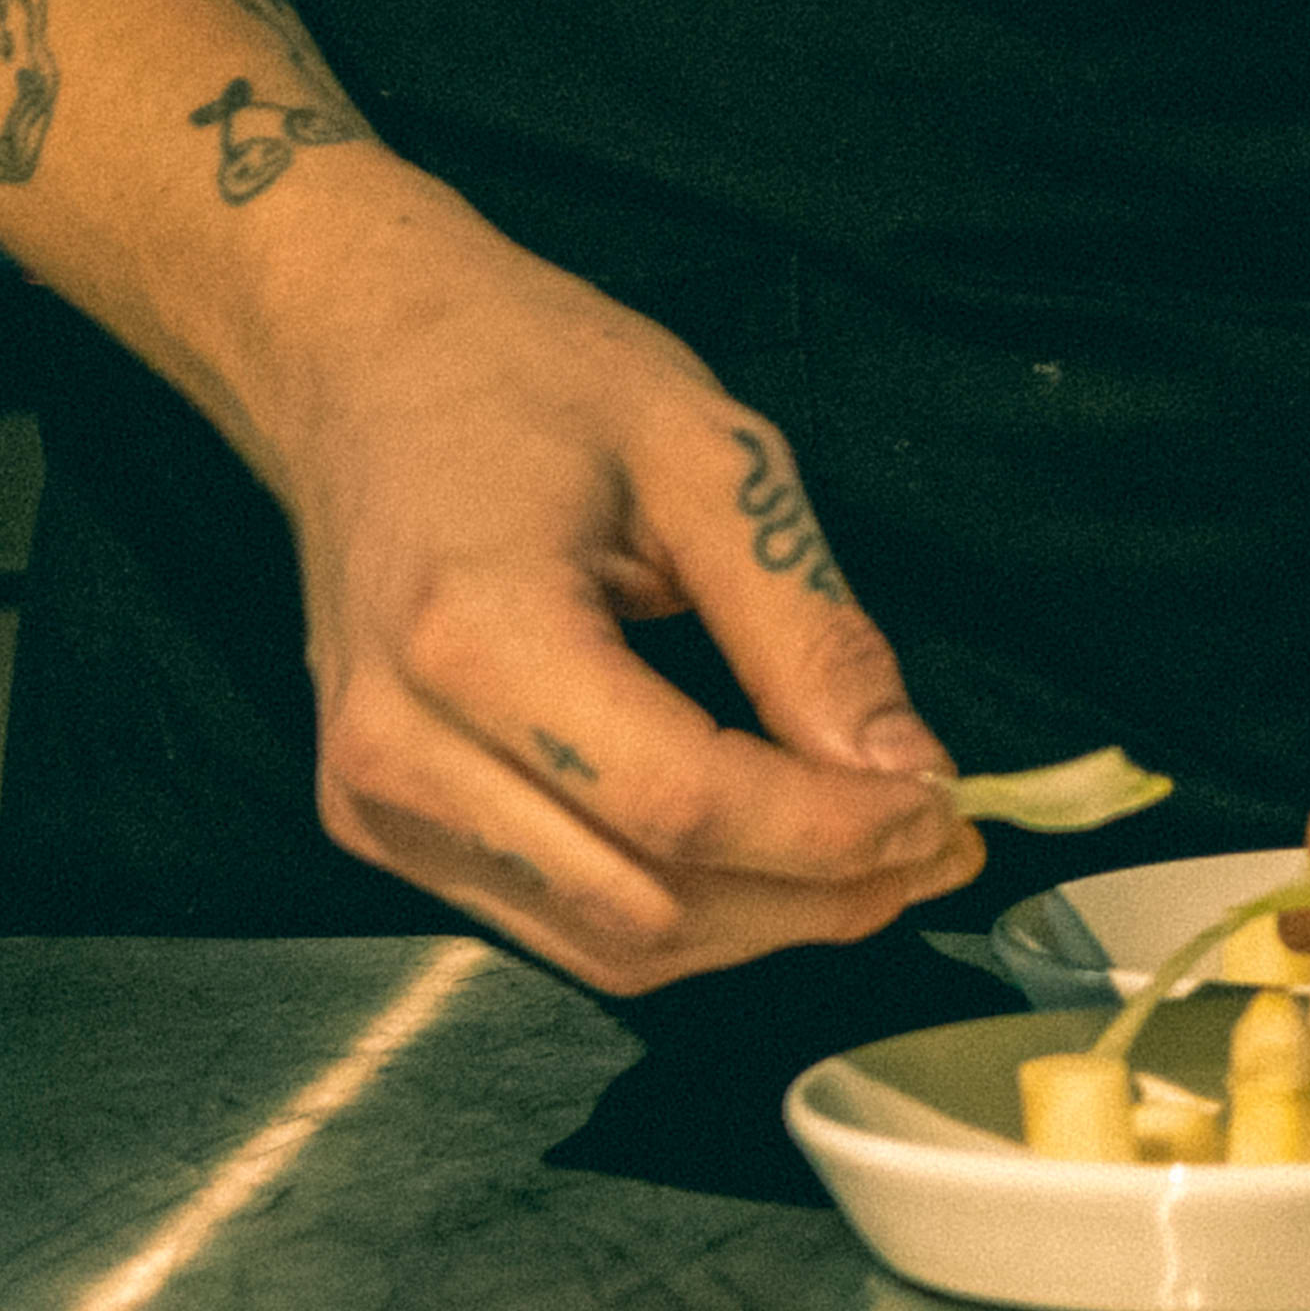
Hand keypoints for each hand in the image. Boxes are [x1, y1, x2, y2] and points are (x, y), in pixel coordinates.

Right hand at [231, 212, 980, 992]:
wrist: (364, 366)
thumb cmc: (529, 377)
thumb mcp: (709, 460)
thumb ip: (807, 628)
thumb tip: (905, 769)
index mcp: (475, 635)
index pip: (683, 802)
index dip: (832, 833)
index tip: (945, 809)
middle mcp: (399, 748)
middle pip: (649, 904)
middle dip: (817, 898)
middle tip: (939, 844)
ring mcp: (373, 803)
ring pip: (608, 945)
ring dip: (760, 926)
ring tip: (875, 860)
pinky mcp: (377, 827)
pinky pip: (555, 922)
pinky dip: (681, 913)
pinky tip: (766, 857)